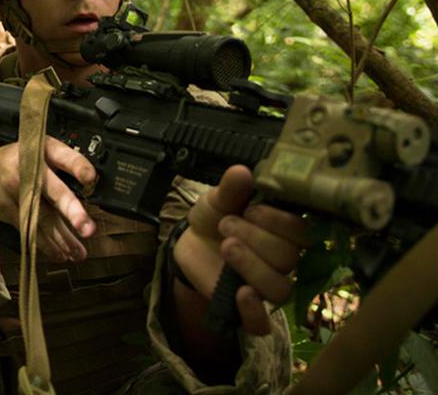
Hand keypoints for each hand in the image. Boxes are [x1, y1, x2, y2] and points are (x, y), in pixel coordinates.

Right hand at [0, 136, 96, 262]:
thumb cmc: (21, 162)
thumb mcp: (42, 153)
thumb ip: (65, 167)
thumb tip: (95, 191)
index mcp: (43, 149)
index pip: (63, 155)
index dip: (77, 166)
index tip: (90, 178)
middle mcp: (28, 167)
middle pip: (52, 190)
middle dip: (71, 210)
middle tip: (87, 228)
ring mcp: (14, 188)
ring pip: (42, 216)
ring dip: (62, 237)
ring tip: (78, 252)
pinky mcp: (5, 207)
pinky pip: (28, 228)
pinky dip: (45, 244)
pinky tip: (59, 253)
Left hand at [174, 165, 310, 334]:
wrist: (191, 241)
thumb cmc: (216, 216)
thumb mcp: (219, 198)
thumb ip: (231, 188)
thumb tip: (242, 171)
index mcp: (285, 231)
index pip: (302, 232)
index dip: (279, 222)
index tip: (250, 208)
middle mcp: (283, 260)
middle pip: (288, 258)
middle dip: (255, 239)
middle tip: (226, 225)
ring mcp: (266, 286)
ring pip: (279, 288)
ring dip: (252, 266)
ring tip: (226, 246)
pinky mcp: (246, 309)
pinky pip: (261, 323)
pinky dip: (254, 313)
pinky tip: (240, 294)